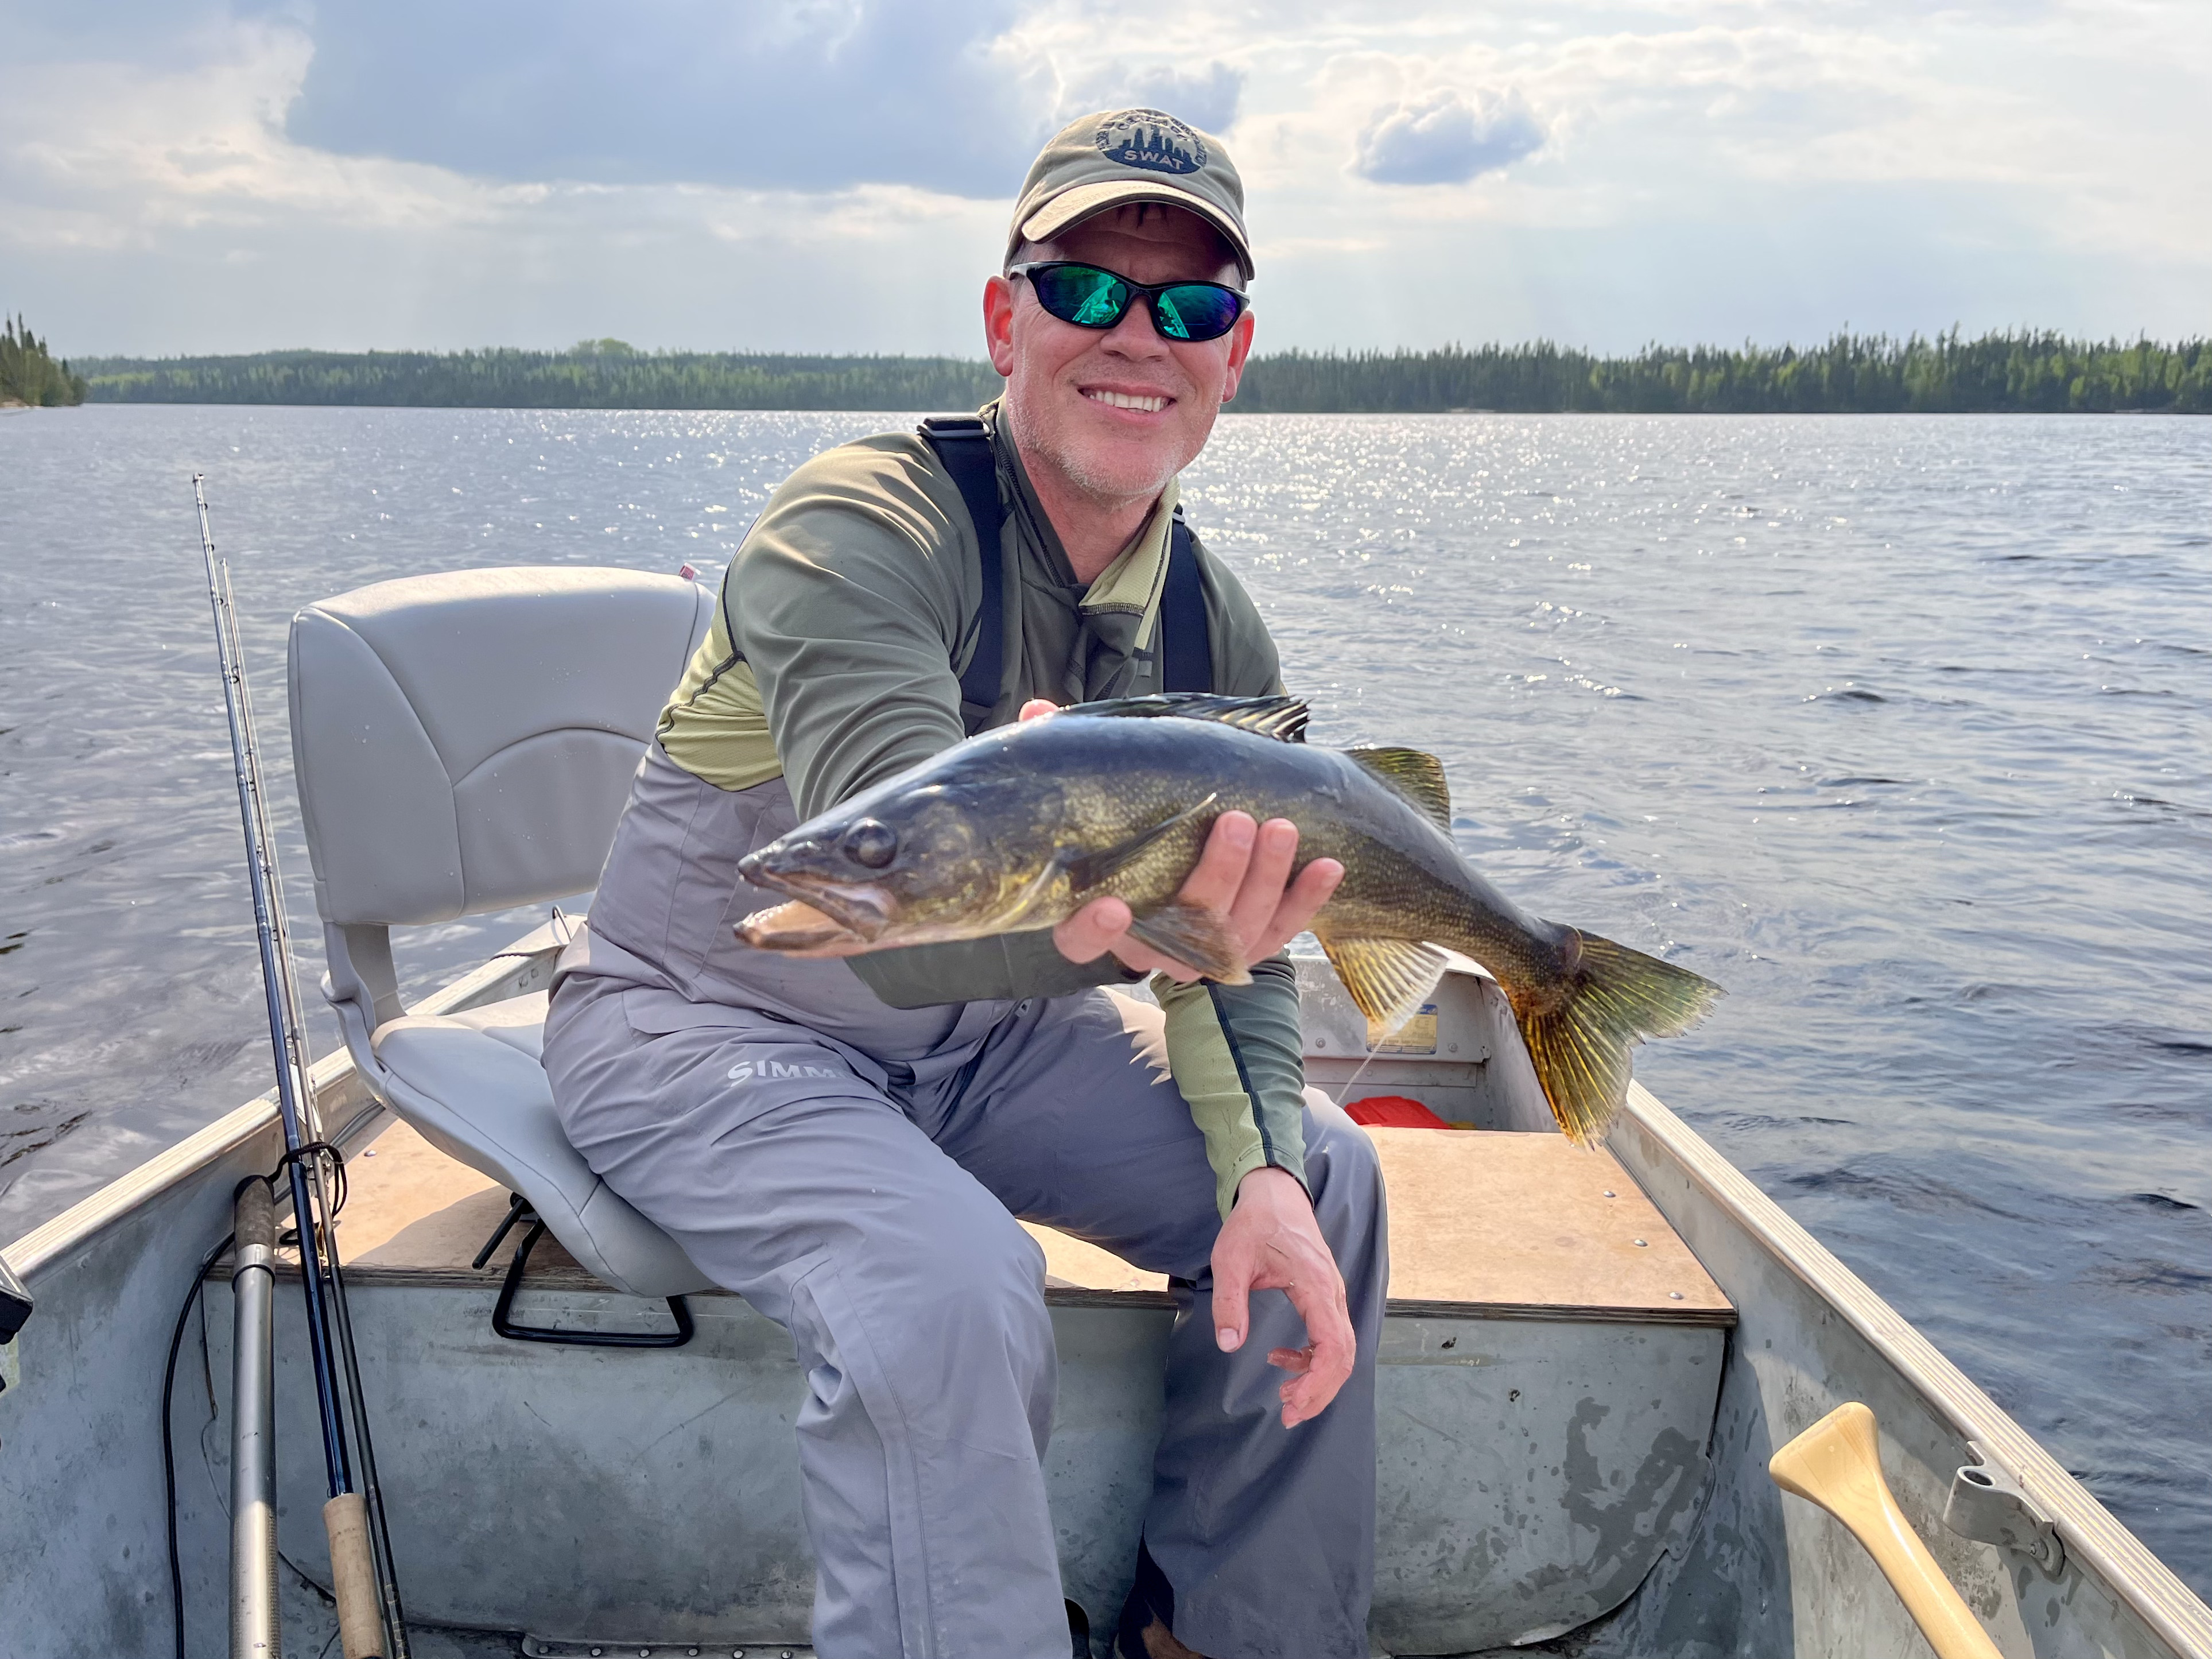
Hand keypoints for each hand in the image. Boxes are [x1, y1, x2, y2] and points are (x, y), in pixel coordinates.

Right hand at [1022, 699, 1343, 980]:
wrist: (1173, 881)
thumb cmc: (1126, 832)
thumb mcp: (1095, 801)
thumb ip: (1068, 762)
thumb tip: (1037, 714)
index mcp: (1095, 916)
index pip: (1081, 938)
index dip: (1094, 929)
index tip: (1110, 904)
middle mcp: (1150, 943)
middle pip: (1183, 925)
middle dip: (1216, 875)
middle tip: (1237, 822)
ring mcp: (1203, 951)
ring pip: (1237, 929)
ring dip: (1264, 879)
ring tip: (1280, 828)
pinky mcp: (1250, 947)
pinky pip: (1283, 931)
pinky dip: (1308, 901)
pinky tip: (1327, 865)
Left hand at [1211, 1166, 1354, 1427]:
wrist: (1274, 1194)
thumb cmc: (1254, 1223)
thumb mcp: (1231, 1259)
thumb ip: (1229, 1302)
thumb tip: (1229, 1345)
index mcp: (1316, 1286)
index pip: (1334, 1346)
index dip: (1318, 1382)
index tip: (1291, 1403)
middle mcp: (1333, 1293)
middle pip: (1344, 1356)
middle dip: (1320, 1391)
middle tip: (1288, 1414)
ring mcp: (1332, 1294)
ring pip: (1341, 1349)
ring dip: (1318, 1378)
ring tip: (1286, 1397)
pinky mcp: (1325, 1295)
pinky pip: (1331, 1336)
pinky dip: (1312, 1358)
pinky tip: (1282, 1359)